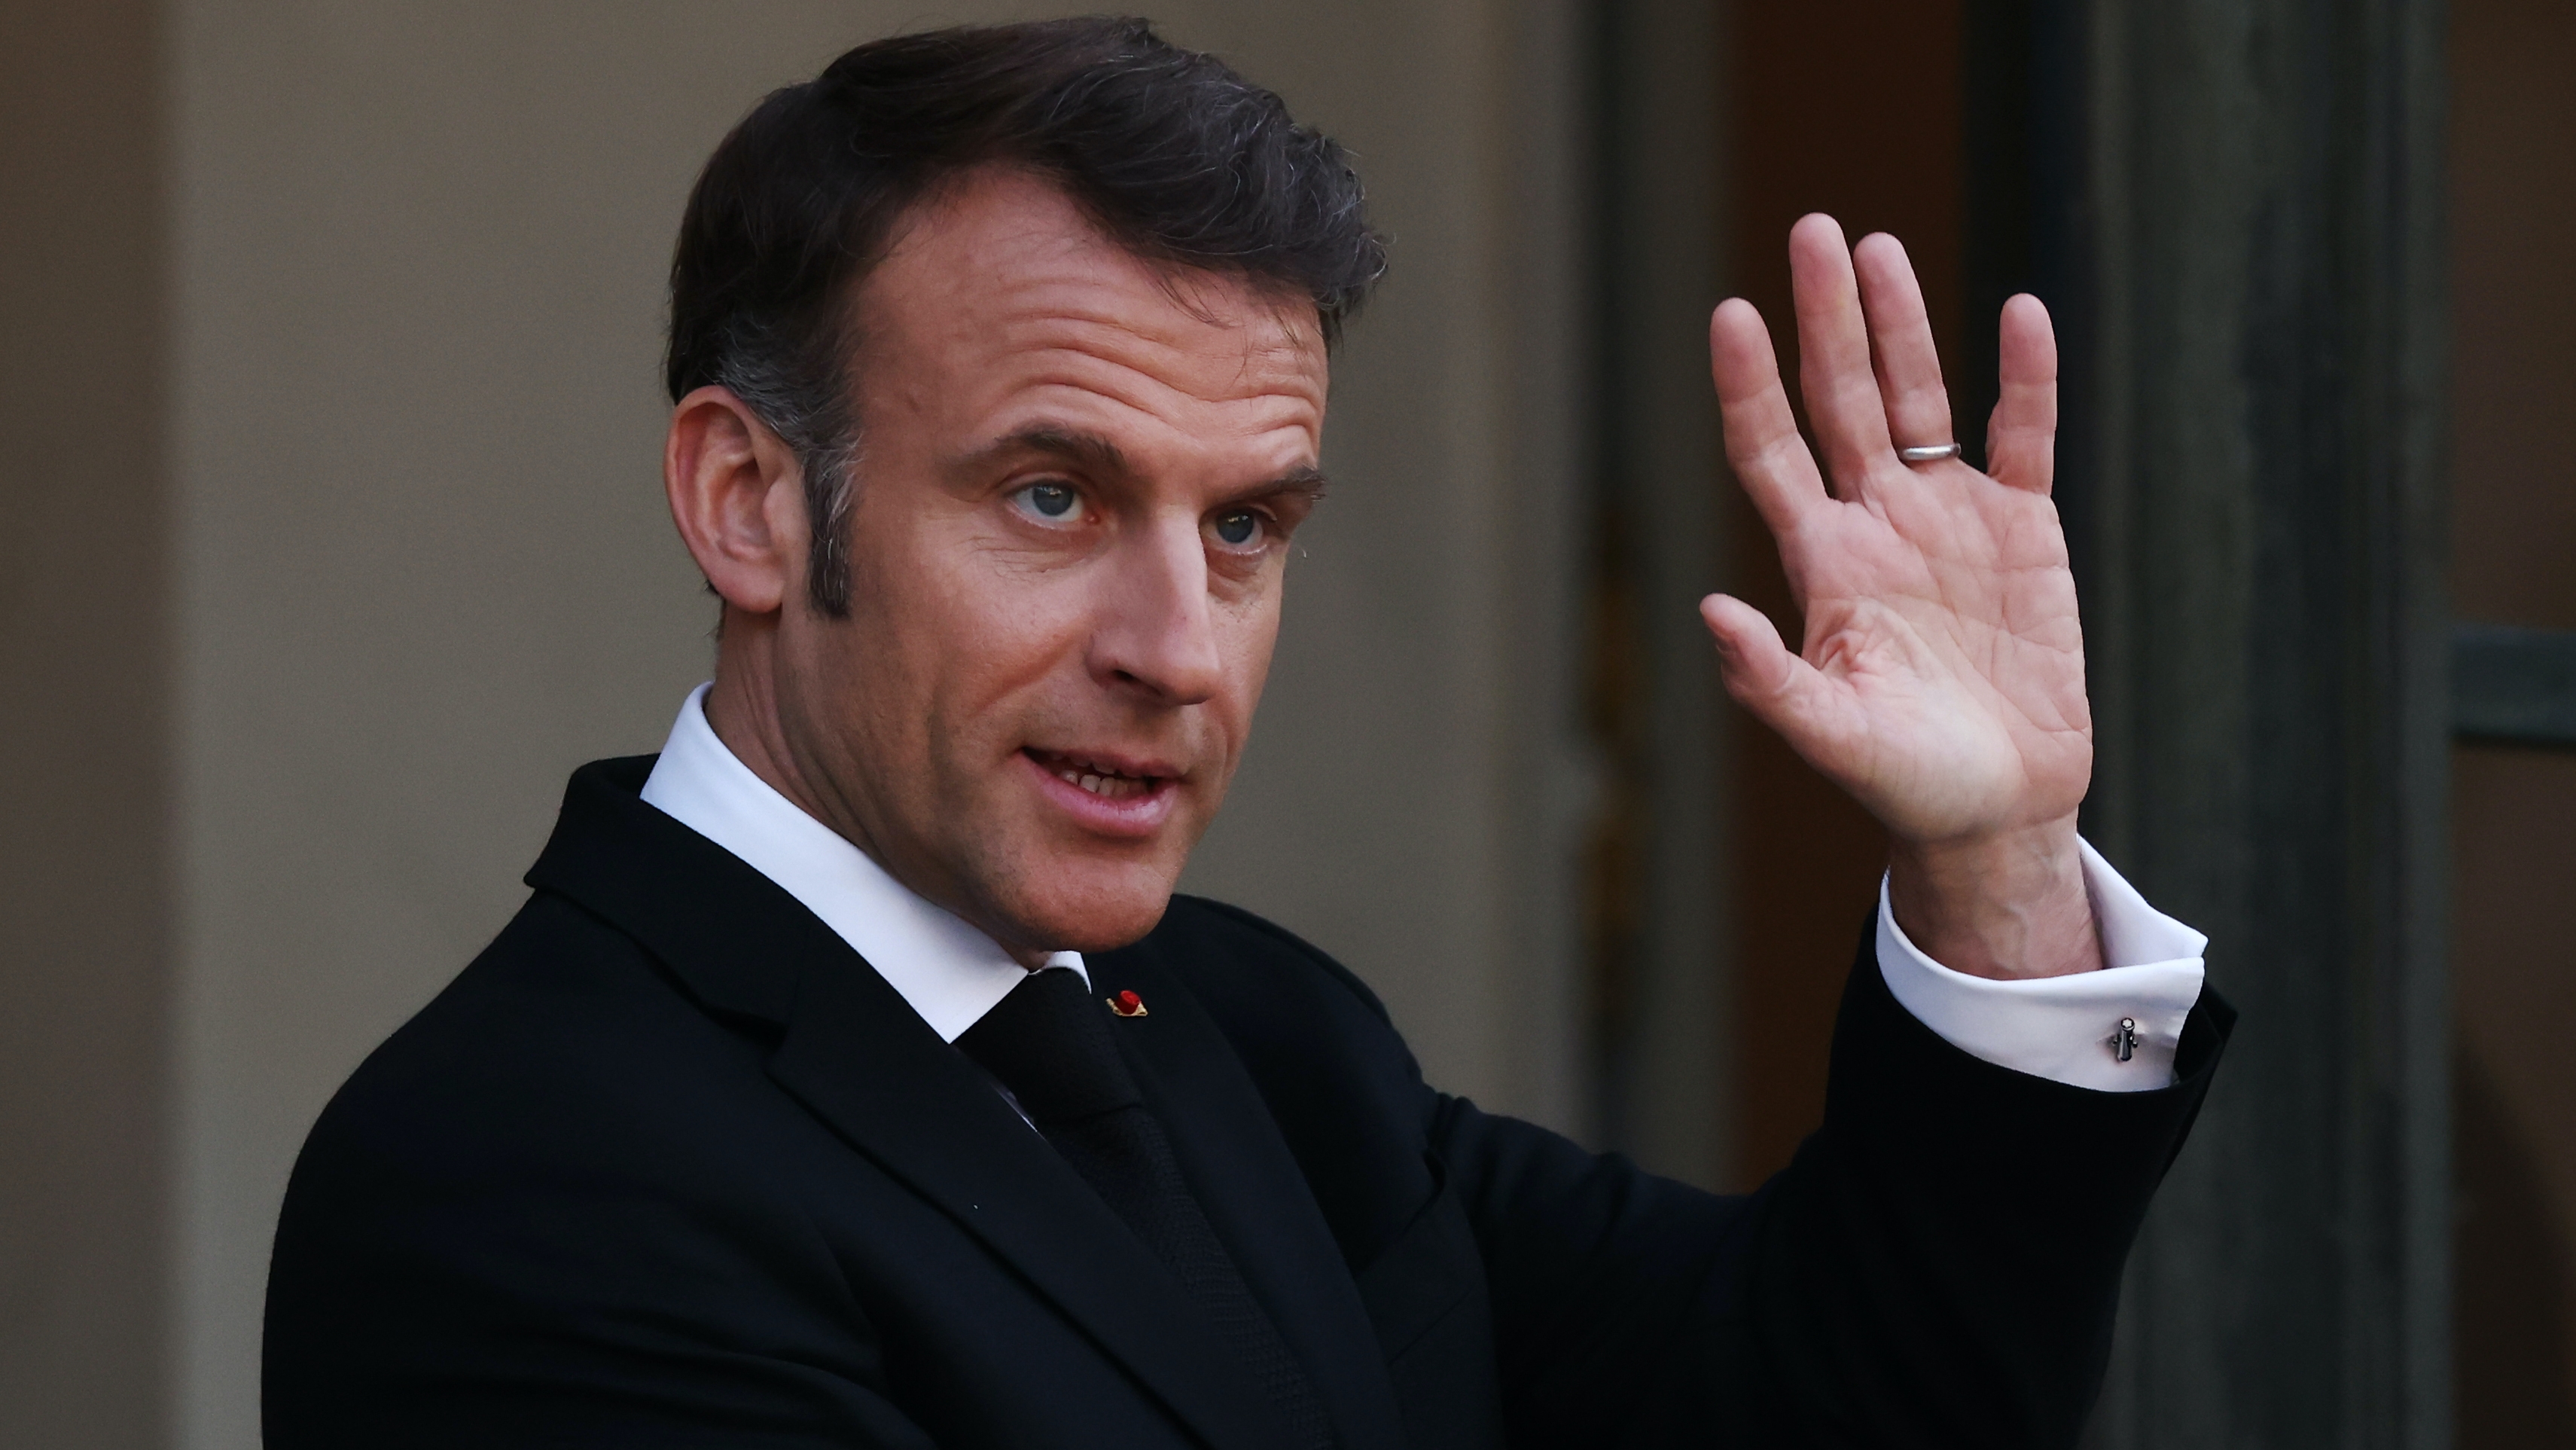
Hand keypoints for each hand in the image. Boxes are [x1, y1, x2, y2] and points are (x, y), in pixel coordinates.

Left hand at [1703, 214, 2099, 979]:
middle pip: (1839, 399)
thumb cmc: (1902, 781)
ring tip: (1876, 245)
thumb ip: (1769, 680)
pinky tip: (2020, 312)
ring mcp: (1948, 519)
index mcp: (1820, 562)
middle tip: (1811, 230)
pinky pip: (2022, 437)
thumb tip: (1708, 615)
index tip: (1729, 315)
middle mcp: (1875, 522)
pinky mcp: (2024, 530)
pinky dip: (2025, 379)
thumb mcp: (1830, 735)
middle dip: (1825, 318)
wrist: (1996, 809)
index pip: (1770, 452)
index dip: (1749, 386)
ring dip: (1900, 325)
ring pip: (1918, 399)